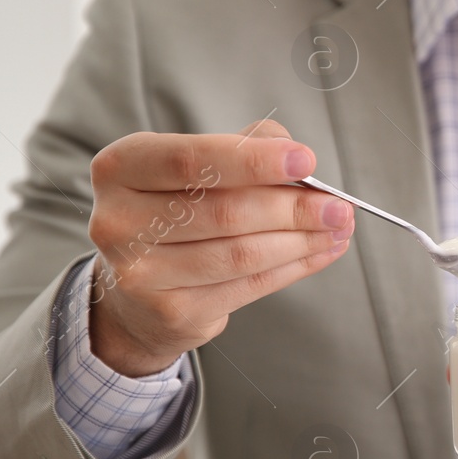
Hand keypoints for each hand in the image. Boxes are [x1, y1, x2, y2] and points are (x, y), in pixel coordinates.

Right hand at [86, 119, 353, 375]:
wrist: (136, 291)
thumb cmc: (174, 213)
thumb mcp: (195, 167)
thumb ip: (244, 147)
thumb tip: (298, 161)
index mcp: (121, 168)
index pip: (191, 160)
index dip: (254, 161)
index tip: (305, 160)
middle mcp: (119, 220)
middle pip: (224, 211)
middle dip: (292, 207)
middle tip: (337, 205)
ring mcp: (140, 272)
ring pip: (241, 254)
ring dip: (301, 241)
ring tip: (337, 228)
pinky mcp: (171, 311)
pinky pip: (248, 286)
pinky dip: (293, 268)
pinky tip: (320, 252)